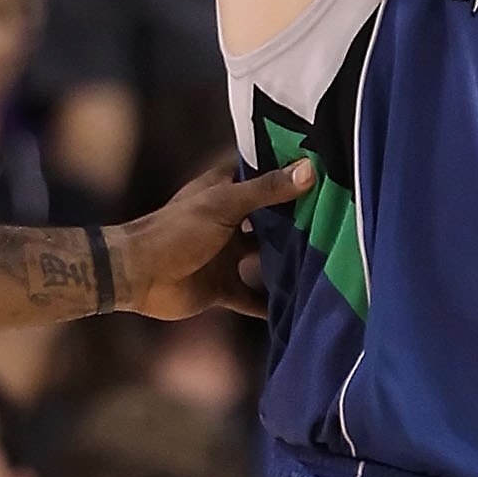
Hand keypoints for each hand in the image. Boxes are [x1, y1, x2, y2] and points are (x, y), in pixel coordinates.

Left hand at [116, 156, 315, 319]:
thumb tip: (310, 170)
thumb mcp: (225, 205)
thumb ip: (266, 190)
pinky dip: (270, 303)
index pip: (263, 176)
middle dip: (297, 221)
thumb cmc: (176, 230)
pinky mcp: (222, 287)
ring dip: (288, 262)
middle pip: (270, 219)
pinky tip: (298, 306)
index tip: (326, 170)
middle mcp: (229, 221)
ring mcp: (226, 255)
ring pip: (265, 257)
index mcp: (226, 192)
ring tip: (328, 262)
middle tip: (340, 219)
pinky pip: (253, 296)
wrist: (137, 275)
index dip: (289, 173)